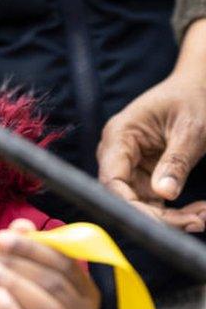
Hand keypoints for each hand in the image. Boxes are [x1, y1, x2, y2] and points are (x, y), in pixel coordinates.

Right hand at [97, 43, 205, 230]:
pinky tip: (198, 212)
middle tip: (197, 222)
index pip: (112, 180)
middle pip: (124, 196)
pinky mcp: (143, 170)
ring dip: (170, 216)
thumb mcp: (191, 130)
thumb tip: (164, 195)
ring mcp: (129, 162)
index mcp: (120, 135)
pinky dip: (175, 208)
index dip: (130, 206)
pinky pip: (152, 198)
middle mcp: (117, 151)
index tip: (161, 223)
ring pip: (140, 201)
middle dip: (159, 215)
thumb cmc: (194, 98)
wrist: (199, 84)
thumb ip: (176, 162)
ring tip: (204, 217)